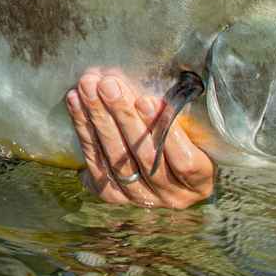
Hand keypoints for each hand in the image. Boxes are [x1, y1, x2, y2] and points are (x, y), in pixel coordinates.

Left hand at [65, 68, 215, 208]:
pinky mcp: (111, 194)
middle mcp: (171, 195)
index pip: (184, 162)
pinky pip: (95, 161)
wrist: (161, 164)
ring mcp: (139, 197)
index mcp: (199, 182)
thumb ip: (181, 111)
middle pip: (145, 156)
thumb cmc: (186, 136)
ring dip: (99, 118)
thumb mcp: (194, 127)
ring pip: (117, 159)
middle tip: (108, 84)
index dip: (166, 132)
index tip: (146, 100)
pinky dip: (83, 129)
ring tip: (88, 87)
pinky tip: (76, 101)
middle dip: (123, 116)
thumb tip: (163, 78)